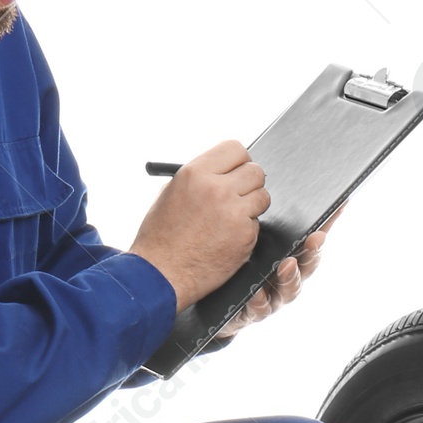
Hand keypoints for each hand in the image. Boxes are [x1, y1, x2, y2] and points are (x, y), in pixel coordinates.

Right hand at [128, 139, 268, 311]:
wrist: (160, 274)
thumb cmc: (160, 237)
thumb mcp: (170, 193)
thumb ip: (200, 178)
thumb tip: (224, 171)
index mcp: (195, 173)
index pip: (235, 149)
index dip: (238, 160)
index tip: (237, 169)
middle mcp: (217, 189)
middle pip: (255, 171)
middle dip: (249, 182)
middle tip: (239, 193)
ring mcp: (234, 213)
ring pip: (262, 197)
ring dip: (251, 206)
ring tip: (229, 219)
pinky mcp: (245, 236)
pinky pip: (257, 224)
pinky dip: (245, 231)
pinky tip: (225, 239)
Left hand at [209, 200, 346, 342]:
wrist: (210, 299)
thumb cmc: (233, 262)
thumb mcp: (247, 236)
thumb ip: (260, 214)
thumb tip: (271, 177)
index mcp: (287, 255)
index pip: (311, 238)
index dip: (326, 224)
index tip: (336, 207)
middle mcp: (284, 277)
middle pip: (307, 266)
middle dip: (313, 252)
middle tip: (314, 238)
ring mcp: (271, 297)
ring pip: (290, 290)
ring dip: (292, 278)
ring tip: (287, 265)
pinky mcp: (250, 313)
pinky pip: (258, 309)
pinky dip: (259, 302)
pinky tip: (255, 293)